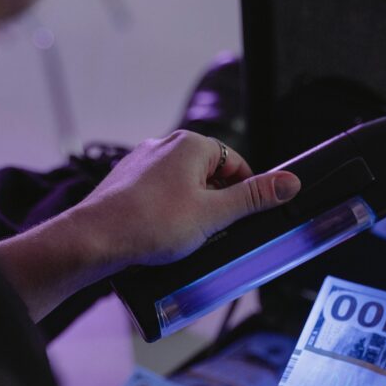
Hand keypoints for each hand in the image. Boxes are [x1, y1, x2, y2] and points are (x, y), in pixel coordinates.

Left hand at [0, 130, 300, 321]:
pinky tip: (162, 237)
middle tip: (213, 233)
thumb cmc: (151, 225)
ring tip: (185, 238)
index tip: (240, 220)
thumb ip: (254, 198)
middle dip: (216, 205)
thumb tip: (290, 183)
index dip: (243, 195)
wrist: (96, 240)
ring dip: (192, 212)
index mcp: (191, 144)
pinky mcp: (127, 183)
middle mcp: (165, 146)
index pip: (236, 164)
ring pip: (184, 188)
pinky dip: (167, 215)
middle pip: (211, 176)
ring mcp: (143, 163)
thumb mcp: (215, 214)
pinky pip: (160, 197)